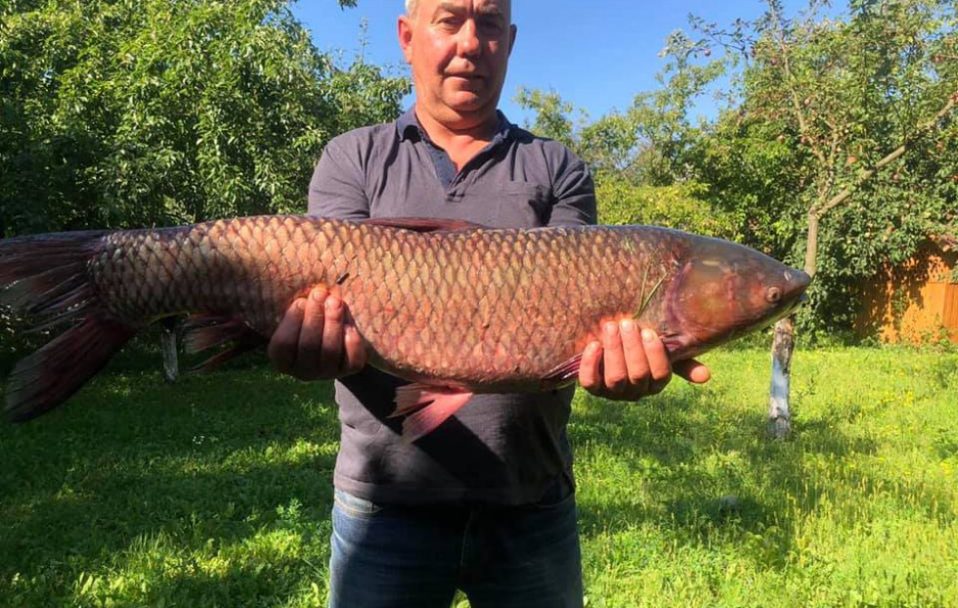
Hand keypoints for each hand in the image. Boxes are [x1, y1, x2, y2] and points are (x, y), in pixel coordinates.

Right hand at [267, 286, 367, 380]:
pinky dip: (351, 341)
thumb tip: (317, 291)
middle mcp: (303, 372)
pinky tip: (349, 324)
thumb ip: (301, 306)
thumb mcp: (298, 315)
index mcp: (282, 359)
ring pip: (330, 351)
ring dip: (333, 323)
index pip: (283, 344)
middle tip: (320, 293)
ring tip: (335, 301)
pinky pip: (351, 359)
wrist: (333, 338)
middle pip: (308, 346)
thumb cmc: (309, 321)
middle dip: (315, 317)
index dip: (292, 322)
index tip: (300, 301)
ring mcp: (326, 373)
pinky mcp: (347, 371)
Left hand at [578, 319, 709, 400]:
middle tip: (628, 323)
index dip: (655, 354)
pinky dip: (591, 363)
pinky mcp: (593, 388)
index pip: (661, 375)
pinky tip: (594, 344)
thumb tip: (706, 376)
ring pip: (615, 377)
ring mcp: (613, 392)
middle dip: (632, 348)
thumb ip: (681, 358)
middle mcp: (636, 391)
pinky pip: (589, 382)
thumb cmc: (640, 345)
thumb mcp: (661, 349)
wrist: (609, 344)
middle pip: (637, 374)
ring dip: (614, 350)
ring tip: (611, 326)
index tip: (650, 332)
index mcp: (655, 383)